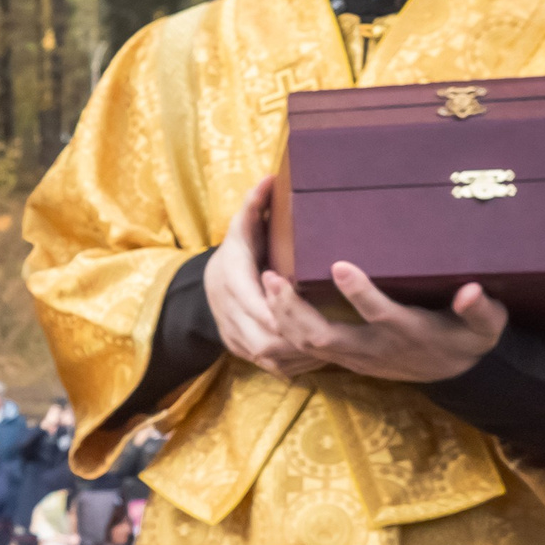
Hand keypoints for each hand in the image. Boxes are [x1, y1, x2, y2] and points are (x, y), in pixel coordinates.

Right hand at [204, 179, 324, 378]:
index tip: (316, 301)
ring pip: (271, 356)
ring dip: (304, 353)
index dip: (287, 308)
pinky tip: (325, 356)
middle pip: (267, 338)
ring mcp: (235, 337)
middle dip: (302, 339)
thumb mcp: (241, 228)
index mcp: (231, 283)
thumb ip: (254, 206)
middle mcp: (230, 314)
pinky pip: (273, 366)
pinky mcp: (243, 352)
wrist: (205, 287)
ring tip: (339, 346)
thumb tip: (269, 178)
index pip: (259, 304)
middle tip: (339, 332)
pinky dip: (299, 363)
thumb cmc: (234, 254)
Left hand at [258, 262, 505, 382]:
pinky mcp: (345, 358)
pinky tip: (269, 301)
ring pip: (307, 345)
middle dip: (294, 310)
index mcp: (409, 333)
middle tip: (272, 277)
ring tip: (266, 282)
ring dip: (283, 316)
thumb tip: (472, 291)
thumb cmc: (468, 338)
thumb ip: (480, 310)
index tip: (340, 265)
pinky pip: (305, 350)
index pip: (381, 314)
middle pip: (324, 337)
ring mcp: (355, 356)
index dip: (360, 293)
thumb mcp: (485, 327)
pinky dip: (284, 328)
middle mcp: (376, 348)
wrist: (453, 373)